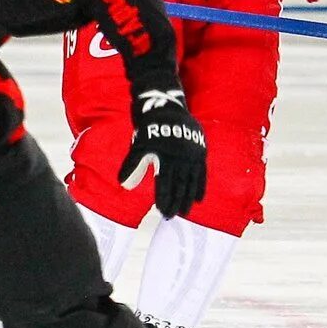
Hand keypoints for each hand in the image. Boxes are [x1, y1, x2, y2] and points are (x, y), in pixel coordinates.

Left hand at [121, 86, 207, 218]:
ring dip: (188, 198)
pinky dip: (200, 186)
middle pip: (179, 184)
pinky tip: (198, 199)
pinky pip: (202, 173)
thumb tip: (124, 185)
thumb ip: (133, 165)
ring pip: (191, 181)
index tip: (161, 212)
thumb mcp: (139, 146)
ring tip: (184, 212)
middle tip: (171, 217)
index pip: (165, 182)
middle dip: (175, 202)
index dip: (163, 198)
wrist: (167, 110)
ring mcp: (193, 154)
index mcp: (166, 156)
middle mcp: (182, 156)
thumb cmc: (149, 130)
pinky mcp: (201, 152)